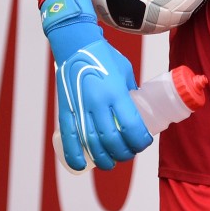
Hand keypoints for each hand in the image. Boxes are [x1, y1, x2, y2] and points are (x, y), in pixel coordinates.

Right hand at [41, 0, 151, 170]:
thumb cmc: (105, 56)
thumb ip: (129, 91)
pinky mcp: (65, 109)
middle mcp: (97, 103)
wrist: (76, 45)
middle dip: (123, 152)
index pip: (131, 126)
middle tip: (129, 154)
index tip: (144, 143)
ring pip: (91, 143)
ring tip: (110, 163)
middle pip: (112, 139)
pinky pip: (69, 137)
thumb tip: (137, 110)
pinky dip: (74, 154)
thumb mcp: (125, 71)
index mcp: (116, 92)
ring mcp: (80, 107)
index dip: (139, 140)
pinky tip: (81, 165)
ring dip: (102, 158)